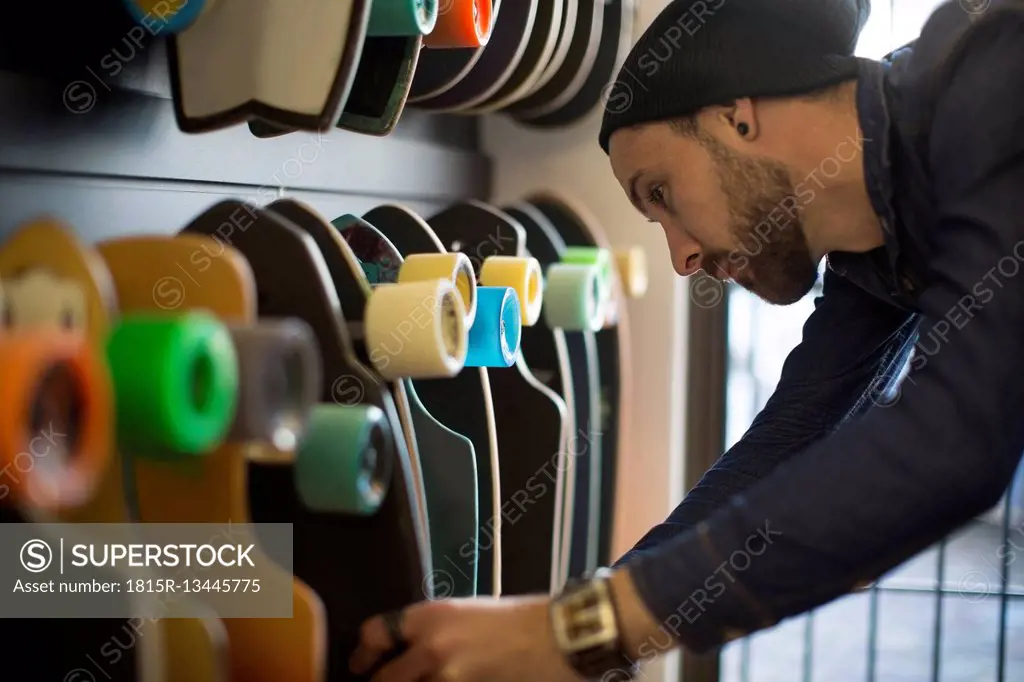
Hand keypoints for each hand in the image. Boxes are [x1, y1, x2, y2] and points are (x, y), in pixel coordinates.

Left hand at [349, 595, 584, 681]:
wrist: (563, 636)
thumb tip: (410, 653)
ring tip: (430, 680)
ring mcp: (449, 678)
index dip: (363, 653)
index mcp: (431, 616)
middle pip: (384, 680)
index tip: (360, 665)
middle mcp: (432, 647)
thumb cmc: (522, 620)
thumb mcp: (470, 613)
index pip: (376, 632)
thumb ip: (435, 633)